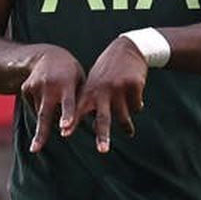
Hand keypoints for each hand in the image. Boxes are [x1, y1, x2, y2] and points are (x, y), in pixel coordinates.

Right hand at [20, 45, 85, 152]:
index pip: (68, 103)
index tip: (64, 127)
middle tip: (35, 149)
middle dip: (41, 132)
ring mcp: (35, 87)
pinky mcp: (25, 89)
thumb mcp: (80, 82)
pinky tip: (46, 97)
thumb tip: (96, 126)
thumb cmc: (71, 75)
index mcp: (67, 84)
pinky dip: (41, 108)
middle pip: (45, 114)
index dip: (67, 115)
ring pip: (41, 114)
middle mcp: (50, 86)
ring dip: (50, 118)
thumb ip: (83, 102)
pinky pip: (34, 108)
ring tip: (55, 105)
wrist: (48, 56)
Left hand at [74, 37, 147, 153]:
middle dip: (102, 136)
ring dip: (127, 127)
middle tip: (102, 151)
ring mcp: (119, 88)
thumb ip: (91, 103)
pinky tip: (136, 99)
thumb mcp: (95, 83)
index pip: (79, 109)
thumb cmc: (107, 70)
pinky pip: (137, 107)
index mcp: (90, 90)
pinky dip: (137, 106)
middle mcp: (103, 90)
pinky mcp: (135, 85)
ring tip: (129, 132)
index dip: (71, 121)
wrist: (128, 49)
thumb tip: (95, 127)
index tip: (64, 133)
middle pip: (104, 118)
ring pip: (124, 117)